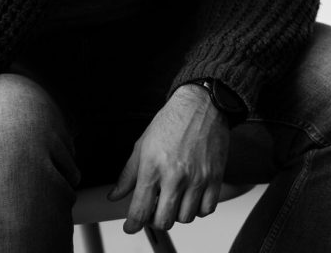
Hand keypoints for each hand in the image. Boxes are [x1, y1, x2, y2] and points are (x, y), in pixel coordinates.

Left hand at [107, 84, 230, 232]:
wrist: (202, 105)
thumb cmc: (172, 121)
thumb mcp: (142, 145)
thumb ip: (128, 174)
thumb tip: (115, 194)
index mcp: (153, 168)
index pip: (140, 211)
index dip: (133, 224)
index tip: (132, 226)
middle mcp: (175, 176)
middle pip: (163, 221)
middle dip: (155, 220)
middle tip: (154, 211)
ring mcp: (197, 178)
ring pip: (185, 218)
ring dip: (177, 214)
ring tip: (174, 201)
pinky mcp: (215, 177)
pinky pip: (207, 209)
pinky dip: (199, 209)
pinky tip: (193, 198)